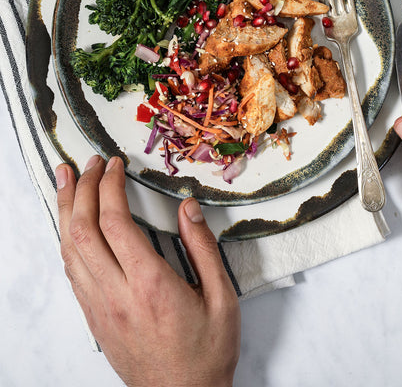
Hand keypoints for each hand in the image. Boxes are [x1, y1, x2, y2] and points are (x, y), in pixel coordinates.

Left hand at [55, 155, 239, 386]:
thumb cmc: (206, 352)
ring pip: (69, 250)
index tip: (114, 165)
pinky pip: (72, 271)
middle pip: (82, 230)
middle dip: (81, 189)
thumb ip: (203, 248)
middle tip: (88, 164)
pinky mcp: (94, 318)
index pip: (114, 222)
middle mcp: (116, 294)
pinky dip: (68, 239)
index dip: (109, 186)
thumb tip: (188, 208)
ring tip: (65, 180)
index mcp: (149, 284)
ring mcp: (100, 307)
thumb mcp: (221, 298)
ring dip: (65, 210)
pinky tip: (71, 225)